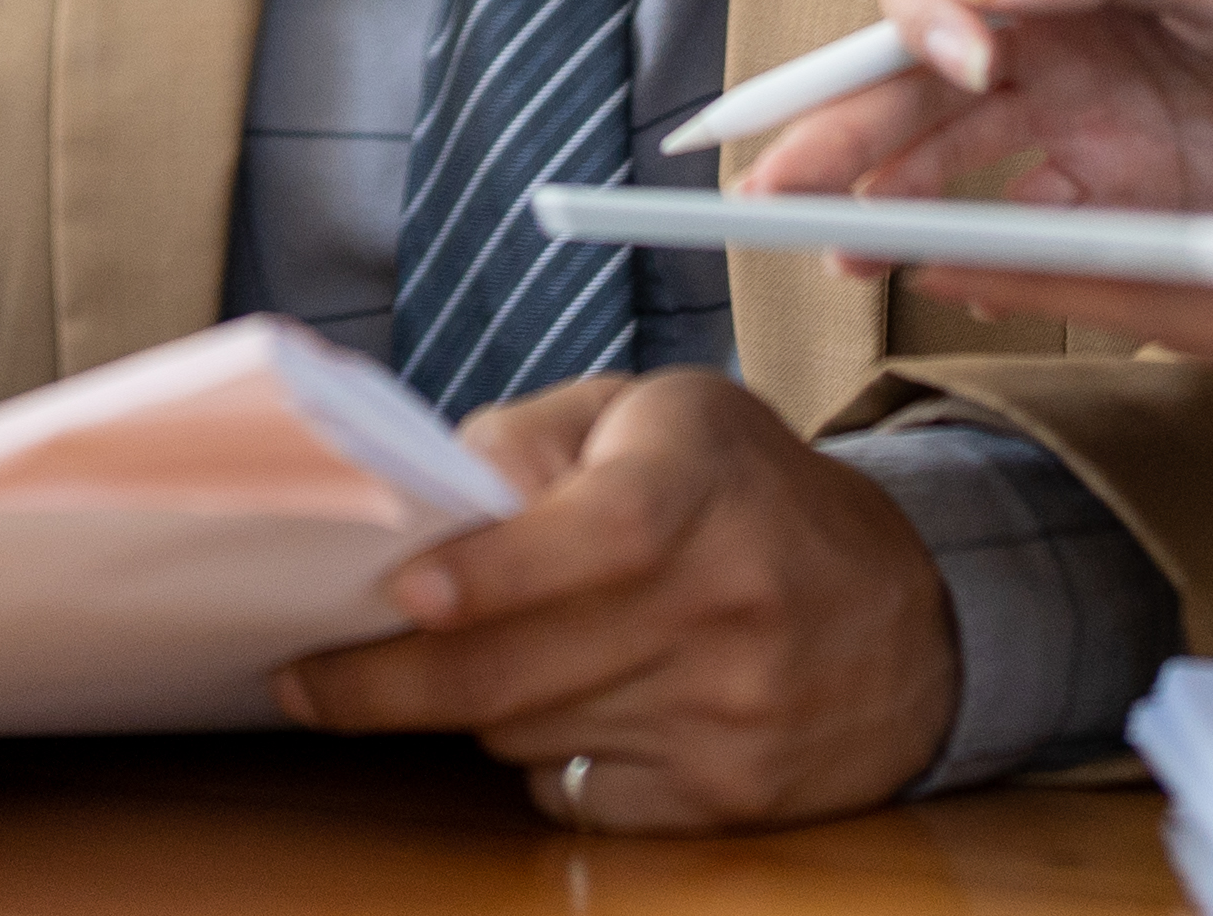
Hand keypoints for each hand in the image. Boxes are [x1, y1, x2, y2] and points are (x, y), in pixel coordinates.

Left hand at [270, 368, 958, 831]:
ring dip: (470, 705)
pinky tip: (561, 706)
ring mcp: (731, 715)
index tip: (398, 591)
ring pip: (528, 732)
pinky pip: (574, 793)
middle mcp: (727, 605)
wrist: (908, 612)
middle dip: (389, 678)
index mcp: (700, 488)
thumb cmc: (739, 491)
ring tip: (463, 658)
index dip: (491, 571)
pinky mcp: (729, 798)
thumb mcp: (649, 413)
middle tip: (304, 674)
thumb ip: (526, 439)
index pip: (593, 538)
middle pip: (521, 667)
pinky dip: (540, 756)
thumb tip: (421, 500)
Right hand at [739, 0, 1212, 219]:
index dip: (912, 7)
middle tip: (780, 185)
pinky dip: (972, 247)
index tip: (962, 59)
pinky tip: (926, 269)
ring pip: (950, 151)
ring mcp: (1095, 108)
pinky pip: (1027, 222)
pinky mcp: (1136, 192)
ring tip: (830, 242)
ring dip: (883, 192)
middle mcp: (1064, 17)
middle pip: (914, 67)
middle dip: (841, 123)